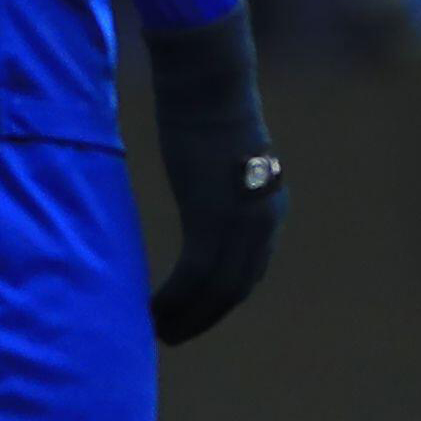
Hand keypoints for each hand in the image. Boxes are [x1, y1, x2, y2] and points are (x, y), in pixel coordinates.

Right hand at [146, 5, 284, 343]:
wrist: (209, 85)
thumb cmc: (206, 106)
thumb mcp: (219, 153)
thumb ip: (216, 178)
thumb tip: (200, 180)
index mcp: (269, 207)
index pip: (249, 270)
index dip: (221, 300)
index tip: (193, 315)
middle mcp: (263, 223)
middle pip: (237, 288)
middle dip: (205, 317)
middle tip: (172, 335)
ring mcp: (240, 224)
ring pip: (217, 290)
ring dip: (187, 315)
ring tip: (158, 330)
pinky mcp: (212, 219)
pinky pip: (194, 275)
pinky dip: (174, 299)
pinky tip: (151, 309)